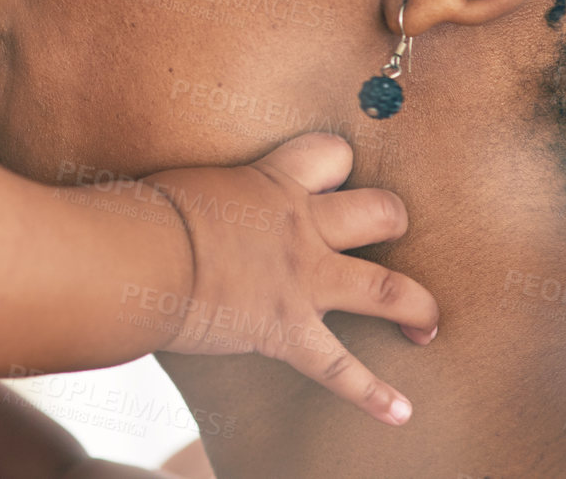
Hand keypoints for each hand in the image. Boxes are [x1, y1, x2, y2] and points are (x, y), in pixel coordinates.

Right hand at [140, 133, 437, 424]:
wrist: (138, 256)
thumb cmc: (142, 215)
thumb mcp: (180, 187)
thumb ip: (201, 198)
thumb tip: (173, 208)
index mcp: (270, 185)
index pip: (328, 153)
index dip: (337, 163)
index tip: (334, 174)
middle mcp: (300, 228)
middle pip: (379, 211)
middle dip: (392, 221)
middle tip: (390, 233)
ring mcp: (302, 281)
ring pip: (385, 287)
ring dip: (416, 305)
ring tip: (426, 323)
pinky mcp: (288, 330)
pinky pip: (339, 368)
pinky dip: (372, 393)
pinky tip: (400, 412)